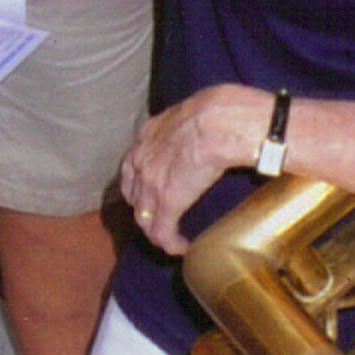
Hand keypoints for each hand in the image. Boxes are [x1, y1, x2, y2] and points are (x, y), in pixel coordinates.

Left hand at [121, 84, 267, 251]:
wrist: (221, 121)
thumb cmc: (220, 107)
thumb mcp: (195, 108)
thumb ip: (190, 122)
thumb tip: (208, 128)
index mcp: (149, 133)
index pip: (133, 166)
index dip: (142, 182)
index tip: (155, 191)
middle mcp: (142, 159)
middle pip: (134, 195)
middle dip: (146, 209)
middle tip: (163, 217)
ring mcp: (151, 183)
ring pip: (144, 218)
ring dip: (158, 230)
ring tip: (173, 237)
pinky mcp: (167, 204)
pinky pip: (162, 233)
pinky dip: (171, 244)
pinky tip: (182, 247)